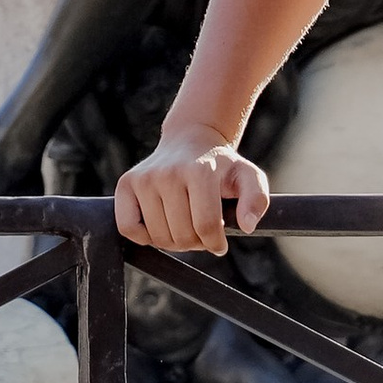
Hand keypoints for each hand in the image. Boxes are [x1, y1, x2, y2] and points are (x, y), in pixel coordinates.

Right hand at [116, 121, 268, 256]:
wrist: (191, 140)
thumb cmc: (221, 166)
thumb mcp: (247, 176)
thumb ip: (256, 198)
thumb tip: (247, 226)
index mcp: (199, 171)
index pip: (206, 228)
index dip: (215, 243)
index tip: (219, 241)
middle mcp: (168, 172)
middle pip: (182, 237)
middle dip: (196, 242)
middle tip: (201, 227)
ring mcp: (145, 177)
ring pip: (158, 237)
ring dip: (173, 241)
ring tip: (184, 223)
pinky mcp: (126, 184)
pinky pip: (128, 228)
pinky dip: (143, 236)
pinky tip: (159, 222)